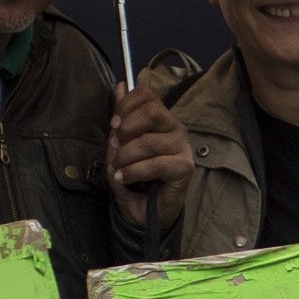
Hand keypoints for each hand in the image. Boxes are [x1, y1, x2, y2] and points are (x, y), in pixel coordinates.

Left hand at [107, 85, 192, 223]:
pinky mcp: (185, 169)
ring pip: (149, 141)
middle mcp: (175, 129)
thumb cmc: (133, 178)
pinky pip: (156, 164)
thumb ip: (121, 118)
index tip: (114, 123)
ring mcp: (182, 149)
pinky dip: (134, 171)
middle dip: (127, 128)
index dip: (126, 105)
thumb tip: (120, 85)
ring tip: (118, 169)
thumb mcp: (119, 146)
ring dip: (125, 156)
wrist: (143, 213)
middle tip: (117, 146)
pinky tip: (124, 178)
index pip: (148, 95)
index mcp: (161, 120)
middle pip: (152, 111)